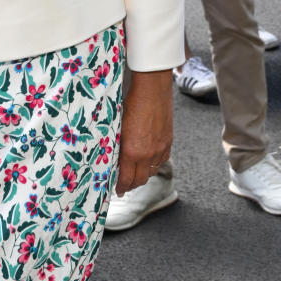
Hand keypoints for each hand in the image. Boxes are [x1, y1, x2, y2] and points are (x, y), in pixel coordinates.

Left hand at [116, 69, 172, 194]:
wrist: (152, 90)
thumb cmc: (130, 104)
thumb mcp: (117, 126)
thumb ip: (116, 145)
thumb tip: (112, 157)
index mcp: (131, 151)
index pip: (126, 179)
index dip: (121, 187)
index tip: (117, 190)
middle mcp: (147, 154)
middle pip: (140, 180)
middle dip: (131, 185)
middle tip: (124, 186)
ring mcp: (159, 149)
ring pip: (151, 172)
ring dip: (143, 176)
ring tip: (135, 175)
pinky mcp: (168, 142)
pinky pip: (161, 161)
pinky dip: (153, 165)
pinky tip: (148, 162)